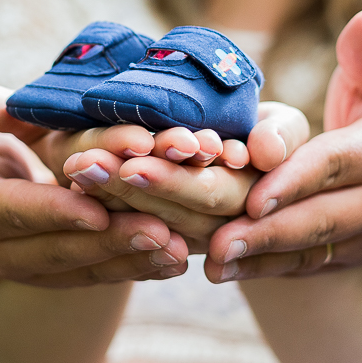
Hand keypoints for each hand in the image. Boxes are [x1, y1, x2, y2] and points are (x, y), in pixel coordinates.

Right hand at [0, 91, 188, 287]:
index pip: (18, 211)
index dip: (55, 209)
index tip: (95, 205)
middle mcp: (2, 251)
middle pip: (62, 247)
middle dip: (112, 240)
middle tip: (160, 231)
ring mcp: (35, 267)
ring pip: (89, 266)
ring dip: (135, 259)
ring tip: (179, 247)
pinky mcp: (64, 271)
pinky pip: (104, 271)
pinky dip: (141, 265)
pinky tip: (180, 255)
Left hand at [62, 103, 309, 250]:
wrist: (267, 160)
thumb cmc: (274, 136)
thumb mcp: (287, 129)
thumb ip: (282, 135)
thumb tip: (264, 153)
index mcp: (250, 200)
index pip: (208, 193)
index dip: (171, 180)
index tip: (132, 163)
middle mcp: (217, 227)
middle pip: (167, 211)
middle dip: (126, 186)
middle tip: (86, 164)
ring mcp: (191, 233)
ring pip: (146, 218)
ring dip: (109, 193)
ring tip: (75, 167)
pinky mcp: (169, 231)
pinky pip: (134, 220)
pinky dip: (104, 200)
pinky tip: (74, 180)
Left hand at [203, 9, 361, 281]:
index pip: (336, 164)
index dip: (296, 180)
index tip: (254, 195)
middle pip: (322, 218)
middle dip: (268, 233)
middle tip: (218, 242)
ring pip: (313, 251)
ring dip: (261, 261)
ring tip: (214, 264)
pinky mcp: (352, 258)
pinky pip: (308, 267)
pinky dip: (267, 271)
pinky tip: (225, 271)